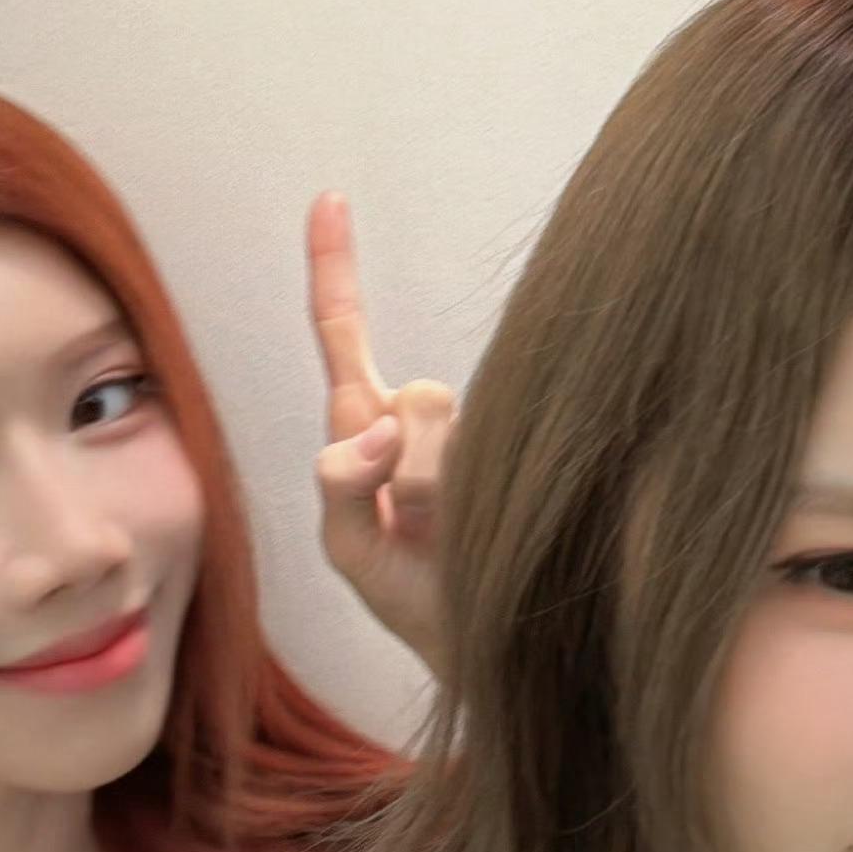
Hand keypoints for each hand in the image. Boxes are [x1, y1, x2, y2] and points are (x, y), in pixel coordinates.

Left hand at [307, 191, 453, 672]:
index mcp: (373, 427)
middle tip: (415, 532)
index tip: (331, 196)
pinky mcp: (521, 452)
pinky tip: (477, 534)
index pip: (345, 336)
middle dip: (405, 467)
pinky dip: (458, 498)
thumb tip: (380, 423)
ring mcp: (480, 434)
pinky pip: (477, 453)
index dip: (335, 268)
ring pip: (446, 431)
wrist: (492, 655)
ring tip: (447, 545)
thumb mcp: (352, 554)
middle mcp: (427, 418)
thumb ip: (339, 488)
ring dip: (434, 494)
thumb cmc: (417, 603)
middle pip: (416, 396)